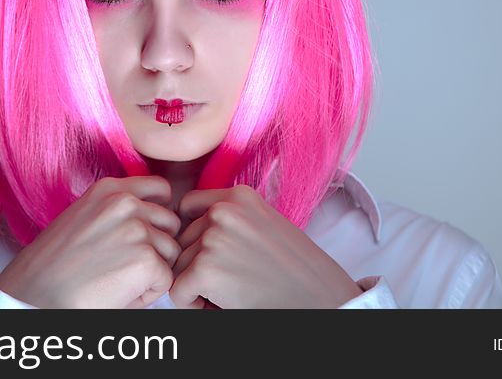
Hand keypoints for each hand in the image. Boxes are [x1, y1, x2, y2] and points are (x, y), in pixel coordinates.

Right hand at [0, 176, 181, 307]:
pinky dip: (147, 293)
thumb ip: (116, 210)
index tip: (143, 233)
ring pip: (171, 252)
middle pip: (170, 223)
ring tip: (117, 279)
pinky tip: (119, 293)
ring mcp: (138, 230)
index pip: (161, 190)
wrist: (35, 296)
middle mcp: (125, 203)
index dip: (157, 215)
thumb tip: (152, 215)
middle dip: (157, 246)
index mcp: (109, 190)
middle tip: (123, 264)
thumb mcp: (82, 217)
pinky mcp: (146, 260)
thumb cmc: (53, 266)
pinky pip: (166, 279)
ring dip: (153, 270)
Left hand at [170, 184, 363, 308]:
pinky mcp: (206, 268)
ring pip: (179, 266)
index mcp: (240, 196)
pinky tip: (223, 305)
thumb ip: (232, 221)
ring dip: (197, 285)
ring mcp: (214, 237)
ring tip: (233, 291)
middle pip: (183, 240)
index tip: (212, 255)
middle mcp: (224, 210)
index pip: (188, 207)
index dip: (194, 235)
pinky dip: (193, 304)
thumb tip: (187, 228)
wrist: (323, 302)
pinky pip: (178, 291)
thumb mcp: (266, 226)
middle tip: (232, 281)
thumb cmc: (299, 273)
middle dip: (197, 264)